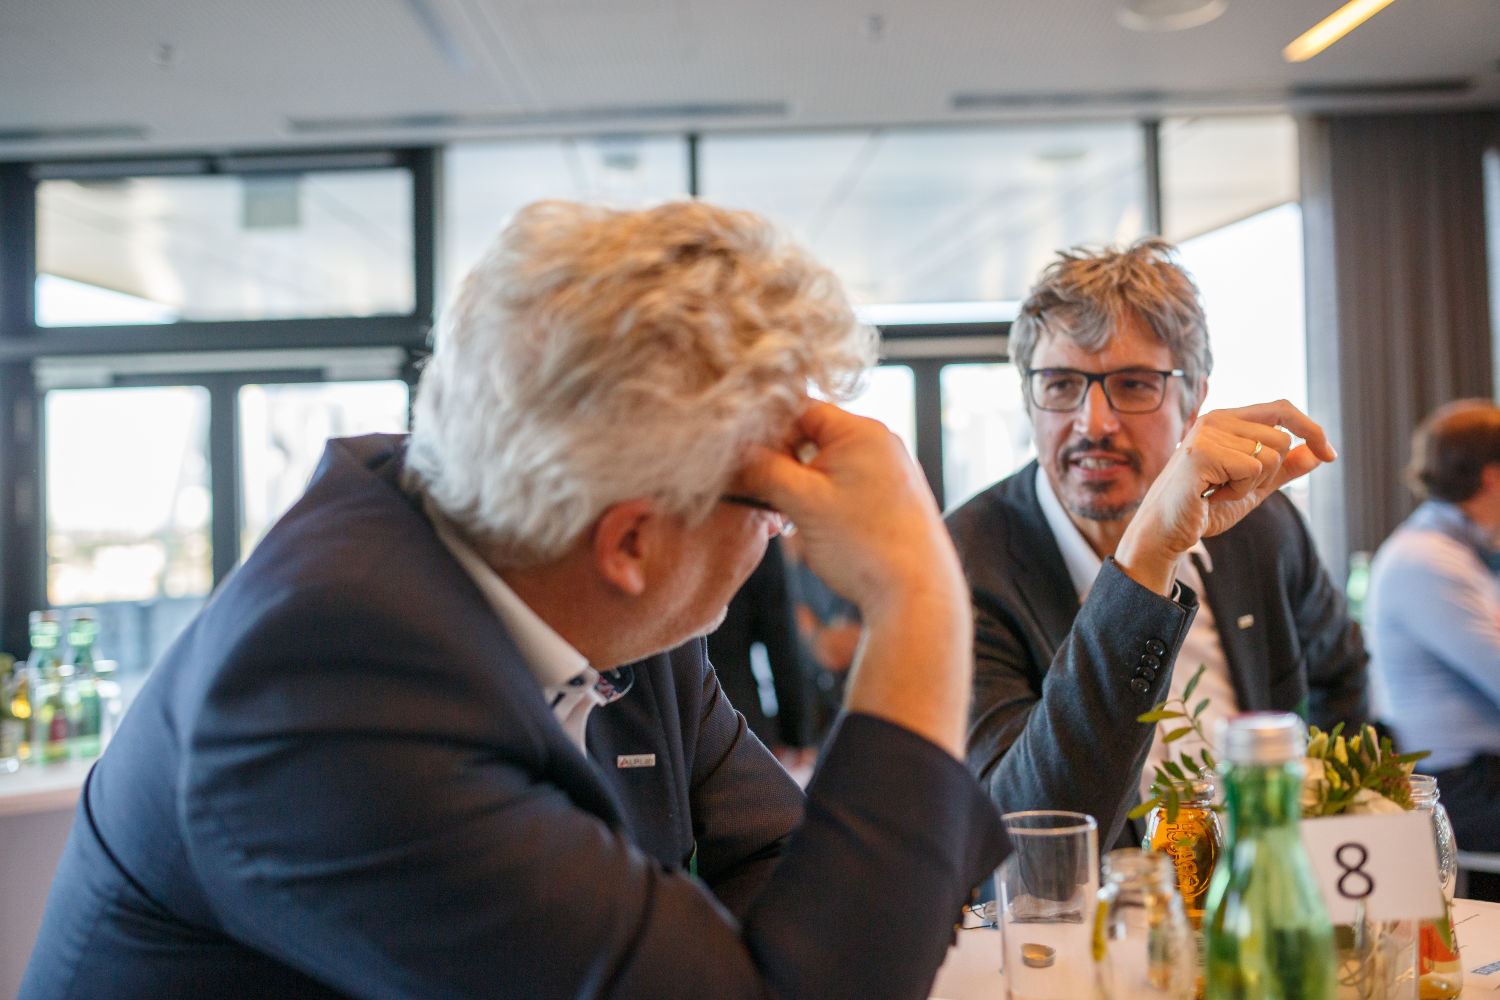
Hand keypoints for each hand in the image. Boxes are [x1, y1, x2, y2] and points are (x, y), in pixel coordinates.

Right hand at [739, 401, 970, 757]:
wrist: (915, 595)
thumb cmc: (865, 546)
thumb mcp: (802, 503)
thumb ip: (762, 470)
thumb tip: (730, 453)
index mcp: (862, 432)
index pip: (800, 408)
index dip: (767, 432)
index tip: (747, 460)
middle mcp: (880, 444)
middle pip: (812, 435)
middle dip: (783, 462)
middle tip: (766, 493)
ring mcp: (888, 471)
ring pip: (825, 463)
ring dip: (800, 485)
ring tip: (793, 516)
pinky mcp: (890, 498)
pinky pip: (843, 484)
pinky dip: (821, 499)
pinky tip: (815, 527)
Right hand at [1117, 399, 1336, 592]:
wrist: (1166, 532)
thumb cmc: (1204, 509)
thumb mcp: (1253, 488)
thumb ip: (1284, 470)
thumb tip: (1317, 453)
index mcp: (1227, 420)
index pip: (1281, 409)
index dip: (1311, 429)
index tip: (1329, 455)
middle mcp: (1216, 419)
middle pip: (1282, 439)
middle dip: (1269, 473)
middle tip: (1234, 487)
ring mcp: (1207, 433)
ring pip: (1271, 455)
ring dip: (1252, 484)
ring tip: (1220, 490)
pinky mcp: (1201, 452)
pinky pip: (1253, 468)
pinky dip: (1240, 491)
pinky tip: (1212, 495)